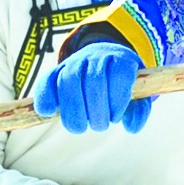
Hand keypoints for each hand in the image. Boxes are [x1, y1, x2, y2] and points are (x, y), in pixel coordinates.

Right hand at [34, 41, 150, 134]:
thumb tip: (131, 127)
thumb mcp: (136, 96)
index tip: (116, 117)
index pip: (119, 75)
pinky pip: (47, 80)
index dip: (117, 100)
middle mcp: (97, 57)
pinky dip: (45, 96)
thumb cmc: (121, 85)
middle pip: (94, 80)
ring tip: (79, 127)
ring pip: (69, 80)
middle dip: (96, 110)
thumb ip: (138, 111)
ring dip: (73, 109)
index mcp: (120, 59)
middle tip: (99, 126)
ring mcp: (75, 62)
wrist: (103, 60)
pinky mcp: (56, 71)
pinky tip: (48, 112)